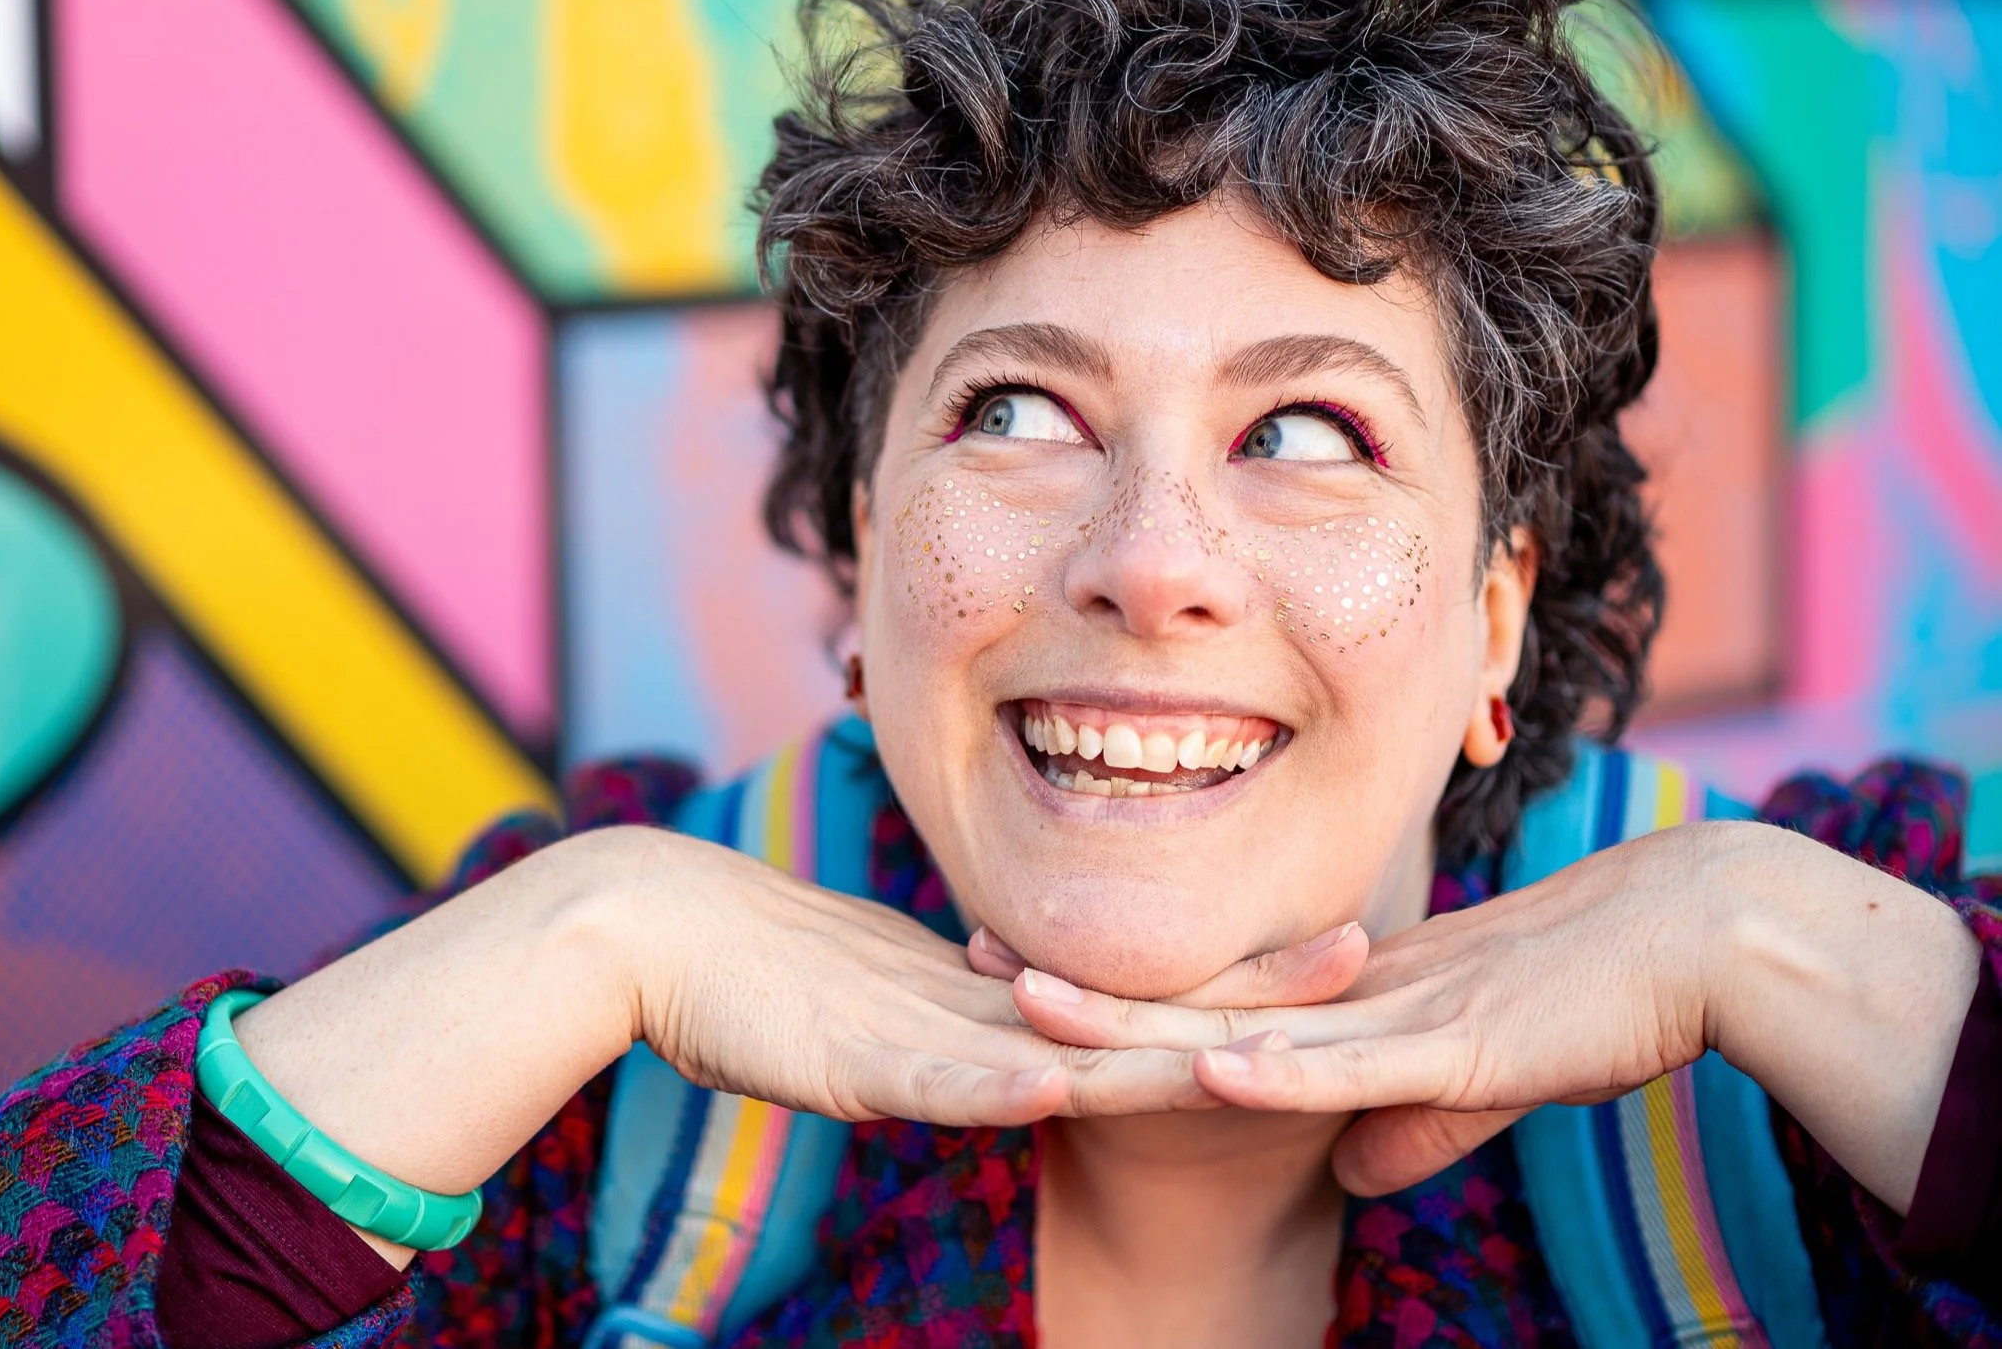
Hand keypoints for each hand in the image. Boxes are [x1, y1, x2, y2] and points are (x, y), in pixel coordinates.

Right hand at [234, 820, 1368, 1262]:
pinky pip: (945, 1078)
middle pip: (1134, 1012)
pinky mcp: (863, 1059)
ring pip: (1065, 1044)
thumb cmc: (759, 976)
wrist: (651, 934)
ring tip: (1266, 1028)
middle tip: (1366, 954)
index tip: (1333, 958)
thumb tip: (1030, 1038)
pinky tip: (1066, 1085)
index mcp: (994, 997)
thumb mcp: (885, 1017)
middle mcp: (979, 1005)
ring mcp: (926, 1030)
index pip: (1138, 1002)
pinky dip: (1008, 1082)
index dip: (1234, 986)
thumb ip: (959, 1025)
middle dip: (1248, 997)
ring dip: (1166, 1041)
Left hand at [1001, 821, 1982, 1206]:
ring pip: (1241, 1025)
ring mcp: (1396, 1019)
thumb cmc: (1599, 997)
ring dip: (1138, 1020)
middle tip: (972, 963)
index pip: (1210, 1001)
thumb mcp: (1485, 1077)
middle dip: (1087, 996)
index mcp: (1352, 1001)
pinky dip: (1278, 1069)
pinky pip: (1351, 1065)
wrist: (1699, 937)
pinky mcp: (1456, 1047)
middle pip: (1193, 1002)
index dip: (1118, 1000)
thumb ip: (1417, 1121)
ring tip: (1029, 1001)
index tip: (1020, 978)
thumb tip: (1354, 1175)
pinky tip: (1207, 1067)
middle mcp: (1352, 999)